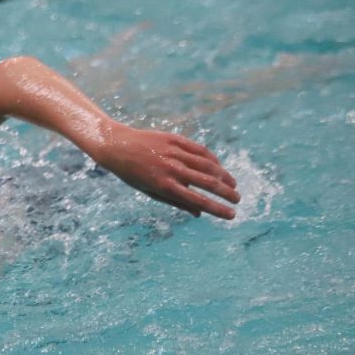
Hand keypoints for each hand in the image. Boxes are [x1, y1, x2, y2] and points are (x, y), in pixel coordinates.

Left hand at [90, 122, 239, 218]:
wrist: (117, 146)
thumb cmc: (133, 174)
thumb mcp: (151, 192)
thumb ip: (176, 202)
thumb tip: (199, 213)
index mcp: (164, 186)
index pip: (198, 200)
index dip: (218, 209)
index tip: (232, 215)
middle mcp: (171, 169)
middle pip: (208, 182)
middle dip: (227, 192)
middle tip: (238, 199)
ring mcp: (174, 152)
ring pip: (207, 164)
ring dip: (224, 176)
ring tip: (233, 184)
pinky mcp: (175, 139)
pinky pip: (199, 150)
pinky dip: (212, 159)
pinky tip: (219, 167)